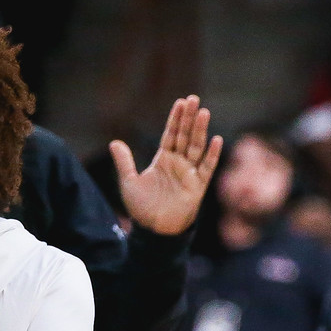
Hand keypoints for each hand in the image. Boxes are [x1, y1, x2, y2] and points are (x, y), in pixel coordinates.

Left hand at [111, 97, 221, 236]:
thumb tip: (114, 142)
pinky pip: (207, 168)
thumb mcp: (129, 182)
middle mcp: (178, 164)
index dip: (175, 119)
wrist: (154, 231)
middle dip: (189, 118)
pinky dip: (212, 155)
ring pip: (197, 147)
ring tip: (204, 112)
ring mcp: (189, 174)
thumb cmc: (142, 208)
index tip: (181, 102)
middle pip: (186, 136)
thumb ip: (124, 162)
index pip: (171, 134)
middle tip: (195, 99)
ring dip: (200, 130)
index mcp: (163, 160)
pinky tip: (216, 140)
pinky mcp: (198, 187)